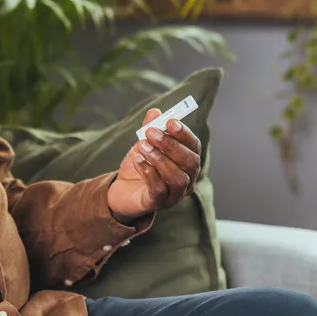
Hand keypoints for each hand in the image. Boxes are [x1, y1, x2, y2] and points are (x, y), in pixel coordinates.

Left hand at [107, 109, 202, 223]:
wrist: (122, 188)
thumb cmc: (140, 164)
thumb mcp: (143, 143)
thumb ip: (149, 128)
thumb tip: (154, 112)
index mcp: (187, 161)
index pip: (194, 146)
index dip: (184, 134)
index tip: (170, 121)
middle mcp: (187, 179)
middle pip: (190, 162)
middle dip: (171, 145)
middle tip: (152, 133)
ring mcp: (175, 194)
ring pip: (177, 178)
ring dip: (160, 159)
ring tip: (142, 145)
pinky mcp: (159, 203)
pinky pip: (159, 189)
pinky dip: (149, 172)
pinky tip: (138, 160)